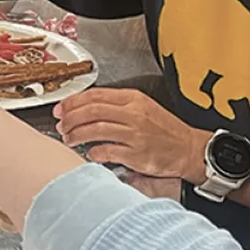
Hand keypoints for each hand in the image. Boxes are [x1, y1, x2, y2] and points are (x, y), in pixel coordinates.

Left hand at [54, 88, 209, 181]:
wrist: (189, 149)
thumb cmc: (164, 129)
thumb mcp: (142, 107)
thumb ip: (116, 105)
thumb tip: (84, 108)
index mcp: (133, 99)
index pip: (95, 95)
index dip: (73, 101)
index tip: (61, 108)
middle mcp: (134, 114)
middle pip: (91, 111)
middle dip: (70, 118)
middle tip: (60, 125)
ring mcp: (135, 134)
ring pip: (95, 129)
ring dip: (76, 134)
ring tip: (68, 139)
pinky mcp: (137, 154)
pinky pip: (107, 151)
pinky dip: (93, 152)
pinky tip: (89, 153)